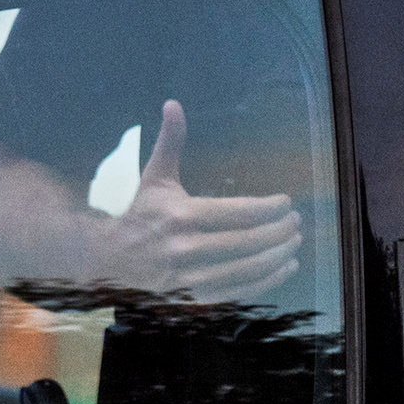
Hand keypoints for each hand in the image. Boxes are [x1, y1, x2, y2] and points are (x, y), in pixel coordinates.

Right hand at [89, 100, 301, 303]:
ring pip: (246, 269)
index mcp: (180, 215)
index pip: (237, 213)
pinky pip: (238, 293)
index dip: (268, 208)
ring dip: (278, 257)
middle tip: (296, 223)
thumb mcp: (154, 178)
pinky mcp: (192, 300)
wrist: (107, 261)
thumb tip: (173, 103)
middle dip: (279, 232)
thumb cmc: (138, 215)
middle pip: (247, 242)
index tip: (285, 203)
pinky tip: (283, 268)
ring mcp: (188, 278)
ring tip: (294, 244)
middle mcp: (185, 247)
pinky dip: (266, 282)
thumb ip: (170, 142)